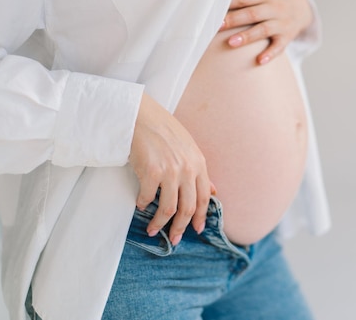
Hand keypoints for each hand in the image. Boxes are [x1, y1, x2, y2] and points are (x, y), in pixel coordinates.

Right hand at [129, 93, 214, 245]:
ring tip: (153, 230)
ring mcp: (170, 171)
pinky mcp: (151, 172)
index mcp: (199, 163)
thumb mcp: (189, 148)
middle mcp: (187, 169)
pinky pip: (148, 198)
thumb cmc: (163, 130)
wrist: (141, 115)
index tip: (196, 230)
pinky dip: (143, 205)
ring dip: (160, 223)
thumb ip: (200, 171)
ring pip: (169, 208)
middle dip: (181, 227)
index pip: (205, 197)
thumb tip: (215, 191)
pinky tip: (140, 205)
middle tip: (174, 239)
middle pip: (188, 207)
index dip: (200, 216)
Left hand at [221, 0, 313, 64]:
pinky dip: (270, 54)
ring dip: (247, 37)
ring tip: (232, 43)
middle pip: (251, 15)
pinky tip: (259, 61)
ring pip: (262, 31)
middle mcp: (273, 8)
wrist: (302, 7)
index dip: (231, 2)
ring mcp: (280, 24)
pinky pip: (278, 47)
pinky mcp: (286, 37)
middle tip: (216, 26)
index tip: (215, 6)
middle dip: (234, 20)